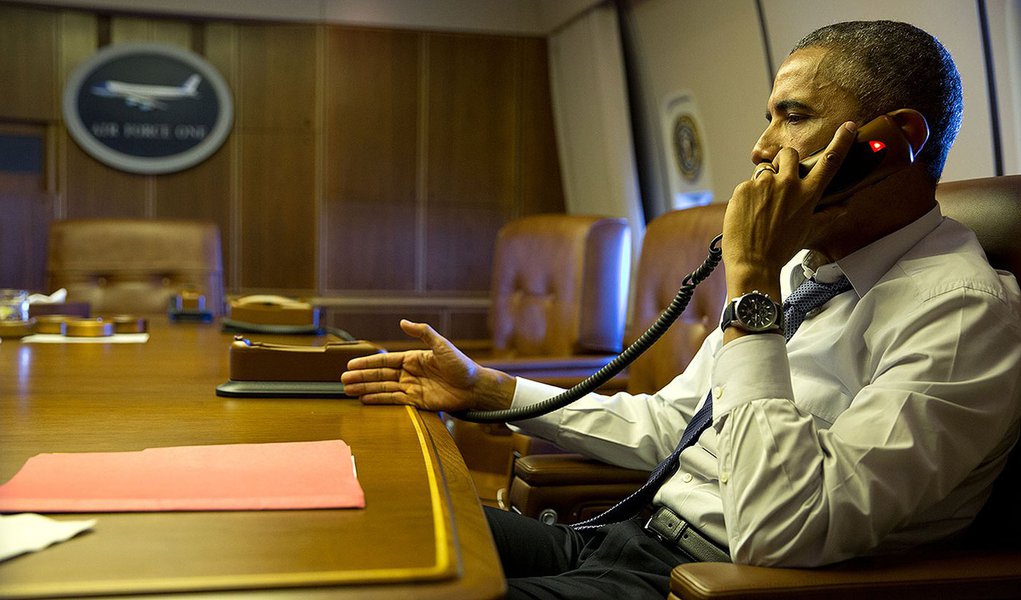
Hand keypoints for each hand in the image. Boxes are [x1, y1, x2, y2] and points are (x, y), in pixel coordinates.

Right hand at [341, 320, 514, 411]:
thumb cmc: (461, 364)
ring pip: (383, 388)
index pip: (385, 360)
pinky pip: (393, 400)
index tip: (350, 365)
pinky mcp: (416, 402)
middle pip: (380, 375)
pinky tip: (365, 399)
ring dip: (365, 388)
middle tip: (342, 381)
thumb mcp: (441, 345)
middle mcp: (409, 373)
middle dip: (361, 377)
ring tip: (347, 391)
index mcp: (413, 358)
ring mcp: (412, 387)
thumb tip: (403, 321)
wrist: (475, 387)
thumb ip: (422, 333)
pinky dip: (379, 399)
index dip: (367, 363)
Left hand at [722, 121, 857, 294]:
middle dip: (785, 161)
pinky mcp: (743, 188)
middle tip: (779, 179)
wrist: (753, 263)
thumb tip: (845, 207)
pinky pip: (746, 185)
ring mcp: (764, 185)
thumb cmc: (781, 249)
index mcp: (807, 195)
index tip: (848, 126)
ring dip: (764, 183)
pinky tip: (748, 214)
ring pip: (764, 171)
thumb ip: (828, 215)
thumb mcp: (808, 231)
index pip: (829, 162)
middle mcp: (787, 185)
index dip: (841, 142)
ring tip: (761, 207)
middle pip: (788, 154)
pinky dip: (747, 196)